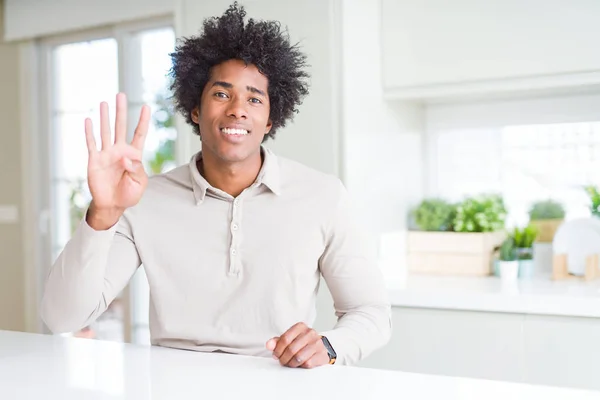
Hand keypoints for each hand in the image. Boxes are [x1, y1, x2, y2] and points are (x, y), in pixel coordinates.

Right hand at [85, 93, 149, 229]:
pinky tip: (88, 120)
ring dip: (104, 117)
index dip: (143, 121)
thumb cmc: (128, 194)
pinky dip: (90, 132)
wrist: (112, 205)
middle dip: (121, 111)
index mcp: (134, 155)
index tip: (146, 106)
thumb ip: (136, 169)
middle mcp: (120, 151)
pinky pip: (91, 144)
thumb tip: (126, 158)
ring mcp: (107, 154)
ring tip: (104, 103)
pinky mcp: (95, 160)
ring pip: (106, 131)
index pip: (139, 134)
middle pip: (121, 127)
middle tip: (120, 95)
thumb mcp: (139, 183)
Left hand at [266, 322, 329, 368]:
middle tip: (282, 361)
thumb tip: (269, 345)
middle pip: (291, 349)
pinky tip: (300, 364)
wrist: (320, 348)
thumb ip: (277, 342)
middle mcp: (310, 333)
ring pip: (299, 357)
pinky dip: (301, 366)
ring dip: (291, 363)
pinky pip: (307, 363)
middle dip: (284, 358)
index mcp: (300, 327)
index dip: (278, 350)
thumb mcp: (289, 340)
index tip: (276, 355)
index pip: (285, 339)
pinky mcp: (322, 354)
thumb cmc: (302, 343)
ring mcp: (317, 343)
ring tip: (290, 363)